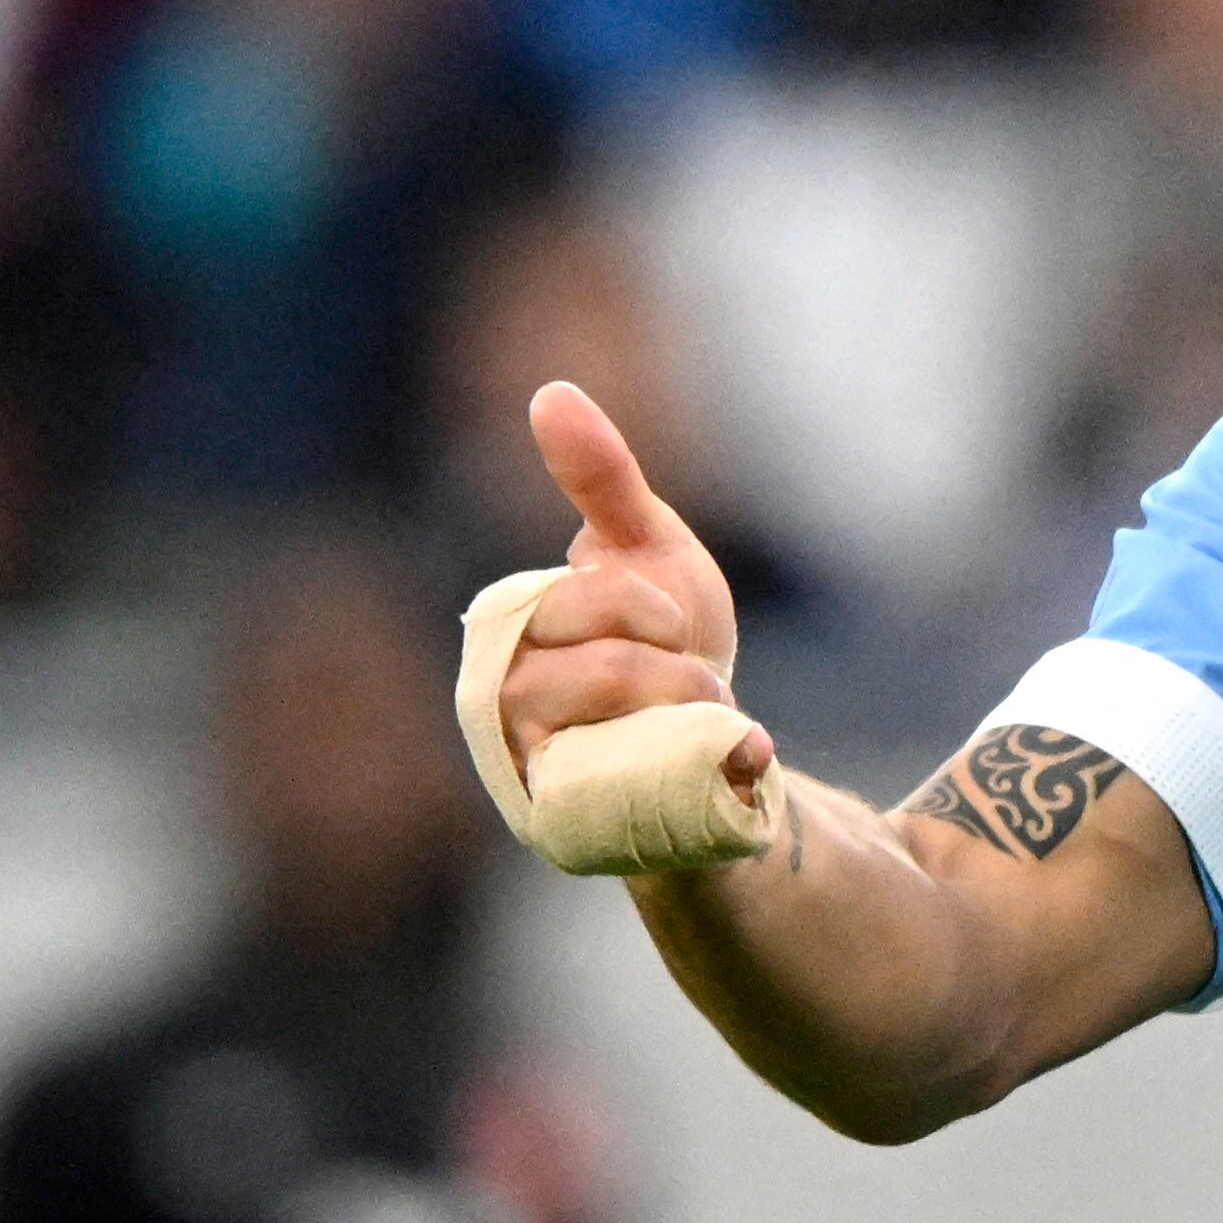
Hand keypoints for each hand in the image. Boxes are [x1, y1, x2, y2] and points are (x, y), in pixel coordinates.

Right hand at [499, 380, 771, 789]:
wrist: (708, 756)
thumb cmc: (668, 648)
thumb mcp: (646, 553)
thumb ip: (600, 478)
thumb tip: (549, 392)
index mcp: (508, 630)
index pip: (584, 600)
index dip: (652, 608)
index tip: (669, 625)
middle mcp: (499, 706)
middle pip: (608, 670)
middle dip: (677, 666)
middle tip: (691, 680)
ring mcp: (532, 774)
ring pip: (629, 732)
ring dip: (693, 717)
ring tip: (697, 722)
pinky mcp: (570, 830)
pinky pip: (649, 792)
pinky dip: (710, 768)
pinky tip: (724, 765)